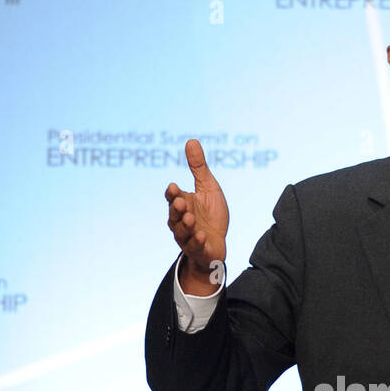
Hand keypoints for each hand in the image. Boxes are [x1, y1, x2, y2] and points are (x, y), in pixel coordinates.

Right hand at [165, 138, 228, 294]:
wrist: (217, 244)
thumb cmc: (210, 215)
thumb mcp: (208, 188)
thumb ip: (198, 168)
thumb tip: (191, 140)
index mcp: (182, 204)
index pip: (172, 197)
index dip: (172, 193)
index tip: (174, 186)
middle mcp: (181, 221)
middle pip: (174, 215)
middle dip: (176, 209)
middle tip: (180, 201)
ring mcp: (188, 237)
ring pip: (182, 232)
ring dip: (185, 225)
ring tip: (190, 218)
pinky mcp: (198, 250)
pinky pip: (195, 247)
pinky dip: (196, 241)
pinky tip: (201, 235)